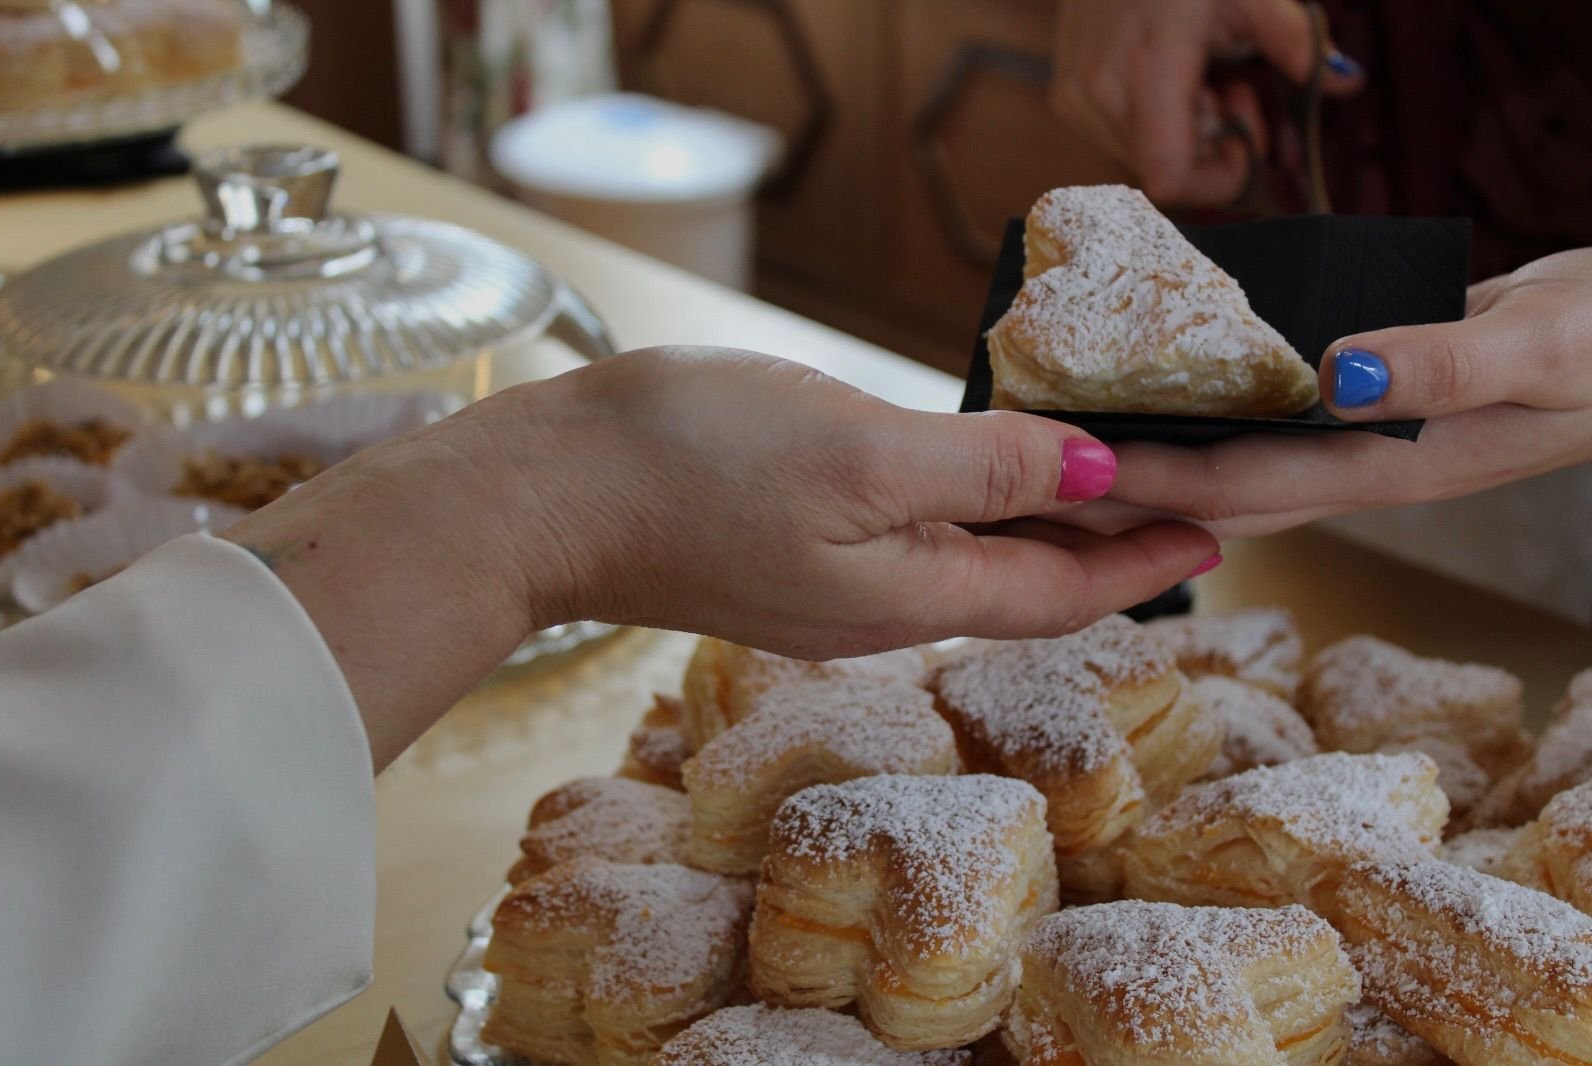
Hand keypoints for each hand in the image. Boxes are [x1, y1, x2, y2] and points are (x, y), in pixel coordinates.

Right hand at [228, 347, 1216, 768]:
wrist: (547, 494)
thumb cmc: (690, 464)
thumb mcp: (857, 451)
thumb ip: (980, 471)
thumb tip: (1091, 482)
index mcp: (911, 592)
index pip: (1064, 587)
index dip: (1149, 556)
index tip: (1224, 527)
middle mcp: (882, 602)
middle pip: (1029, 582)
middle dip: (1117, 549)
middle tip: (1190, 507)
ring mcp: (832, 584)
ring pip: (974, 561)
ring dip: (1050, 533)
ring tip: (1107, 496)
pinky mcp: (790, 552)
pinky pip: (916, 540)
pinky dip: (974, 513)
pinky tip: (976, 486)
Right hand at [1050, 0, 1362, 205]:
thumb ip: (1296, 40)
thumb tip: (1348, 81)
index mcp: (1149, 69)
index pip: (1170, 178)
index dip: (1217, 179)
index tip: (1247, 142)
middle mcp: (1100, 95)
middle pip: (1165, 173)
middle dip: (1212, 148)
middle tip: (1235, 91)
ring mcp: (1076, 99)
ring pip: (1142, 161)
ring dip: (1185, 136)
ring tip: (1202, 80)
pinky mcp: (1066, 97)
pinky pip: (1121, 140)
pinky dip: (1155, 123)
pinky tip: (1169, 79)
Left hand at [1106, 249, 1591, 536]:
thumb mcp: (1545, 347)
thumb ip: (1448, 365)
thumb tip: (1336, 378)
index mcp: (1388, 469)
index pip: (1238, 486)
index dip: (1149, 481)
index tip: (1064, 471)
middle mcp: (1356, 468)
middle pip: (1211, 496)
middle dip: (1121, 498)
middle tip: (1028, 484)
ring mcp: (1354, 443)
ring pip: (1227, 465)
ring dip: (1147, 461)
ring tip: (1060, 446)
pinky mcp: (1355, 409)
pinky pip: (1257, 424)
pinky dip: (1199, 415)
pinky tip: (1151, 392)